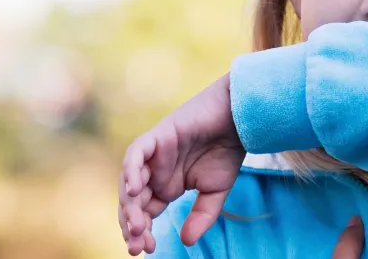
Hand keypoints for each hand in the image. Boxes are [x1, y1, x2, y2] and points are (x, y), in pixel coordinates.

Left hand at [119, 74, 245, 255]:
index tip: (148, 249)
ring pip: (129, 182)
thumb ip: (201, 216)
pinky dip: (131, 171)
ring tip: (138, 227)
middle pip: (132, 202)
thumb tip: (186, 242)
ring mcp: (153, 155)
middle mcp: (154, 172)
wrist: (238, 121)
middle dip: (132, 225)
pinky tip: (135, 191)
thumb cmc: (227, 152)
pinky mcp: (156, 137)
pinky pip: (135, 155)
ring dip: (130, 205)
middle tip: (138, 246)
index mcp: (166, 186)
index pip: (144, 213)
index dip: (142, 232)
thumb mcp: (215, 193)